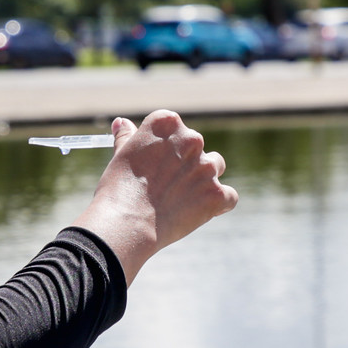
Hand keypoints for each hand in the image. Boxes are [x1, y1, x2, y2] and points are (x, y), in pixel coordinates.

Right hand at [70, 110, 237, 284]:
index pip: (173, 127)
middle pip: (195, 145)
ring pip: (216, 166)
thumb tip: (122, 123)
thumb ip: (127, 137)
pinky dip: (217, 204)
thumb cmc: (118, 189)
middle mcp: (191, 139)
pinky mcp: (217, 194)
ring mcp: (207, 167)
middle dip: (184, 162)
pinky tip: (199, 212)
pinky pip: (228, 196)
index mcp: (167, 123)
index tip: (154, 164)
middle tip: (164, 185)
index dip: (164, 148)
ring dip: (204, 178)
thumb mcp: (120, 156)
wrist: (127, 223)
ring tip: (181, 198)